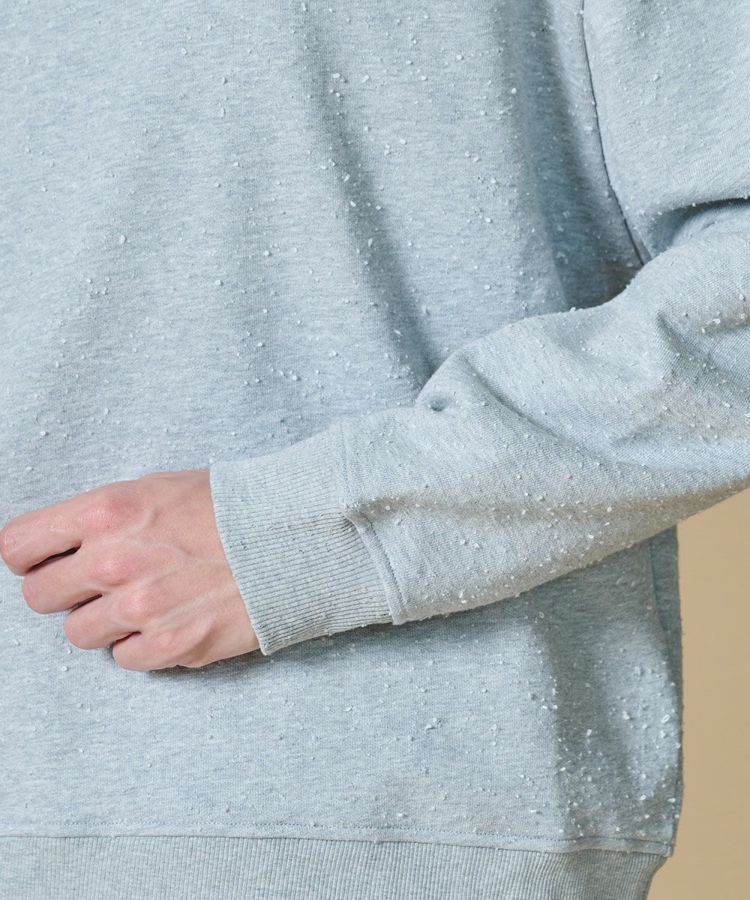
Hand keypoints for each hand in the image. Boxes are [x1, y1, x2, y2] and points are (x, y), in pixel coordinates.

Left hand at [0, 470, 259, 669]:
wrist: (294, 537)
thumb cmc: (232, 506)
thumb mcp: (160, 488)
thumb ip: (105, 517)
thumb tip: (66, 544)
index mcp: (107, 512)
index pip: (19, 545)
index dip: (28, 555)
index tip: (43, 560)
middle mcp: (113, 562)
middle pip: (39, 596)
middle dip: (65, 590)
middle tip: (100, 583)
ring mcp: (141, 609)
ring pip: (79, 633)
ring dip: (105, 620)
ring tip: (146, 600)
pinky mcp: (170, 647)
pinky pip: (124, 659)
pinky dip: (142, 644)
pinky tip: (172, 619)